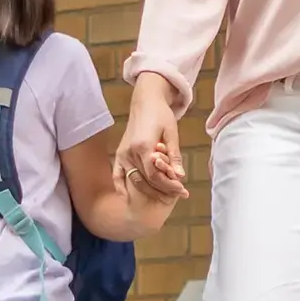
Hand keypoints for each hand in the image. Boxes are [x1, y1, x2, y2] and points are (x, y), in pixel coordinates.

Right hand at [116, 74, 188, 199]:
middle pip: (146, 181)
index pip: (155, 175)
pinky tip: (127, 198)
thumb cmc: (161, 115)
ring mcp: (122, 154)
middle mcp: (130, 152)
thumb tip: (180, 176)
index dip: (169, 186)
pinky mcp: (119, 154)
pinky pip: (117, 175)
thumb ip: (174, 156)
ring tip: (164, 198)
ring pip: (134, 181)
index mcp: (143, 146)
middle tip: (178, 197)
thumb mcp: (172, 133)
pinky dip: (121, 187)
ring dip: (149, 192)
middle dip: (163, 191)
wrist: (146, 102)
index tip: (182, 191)